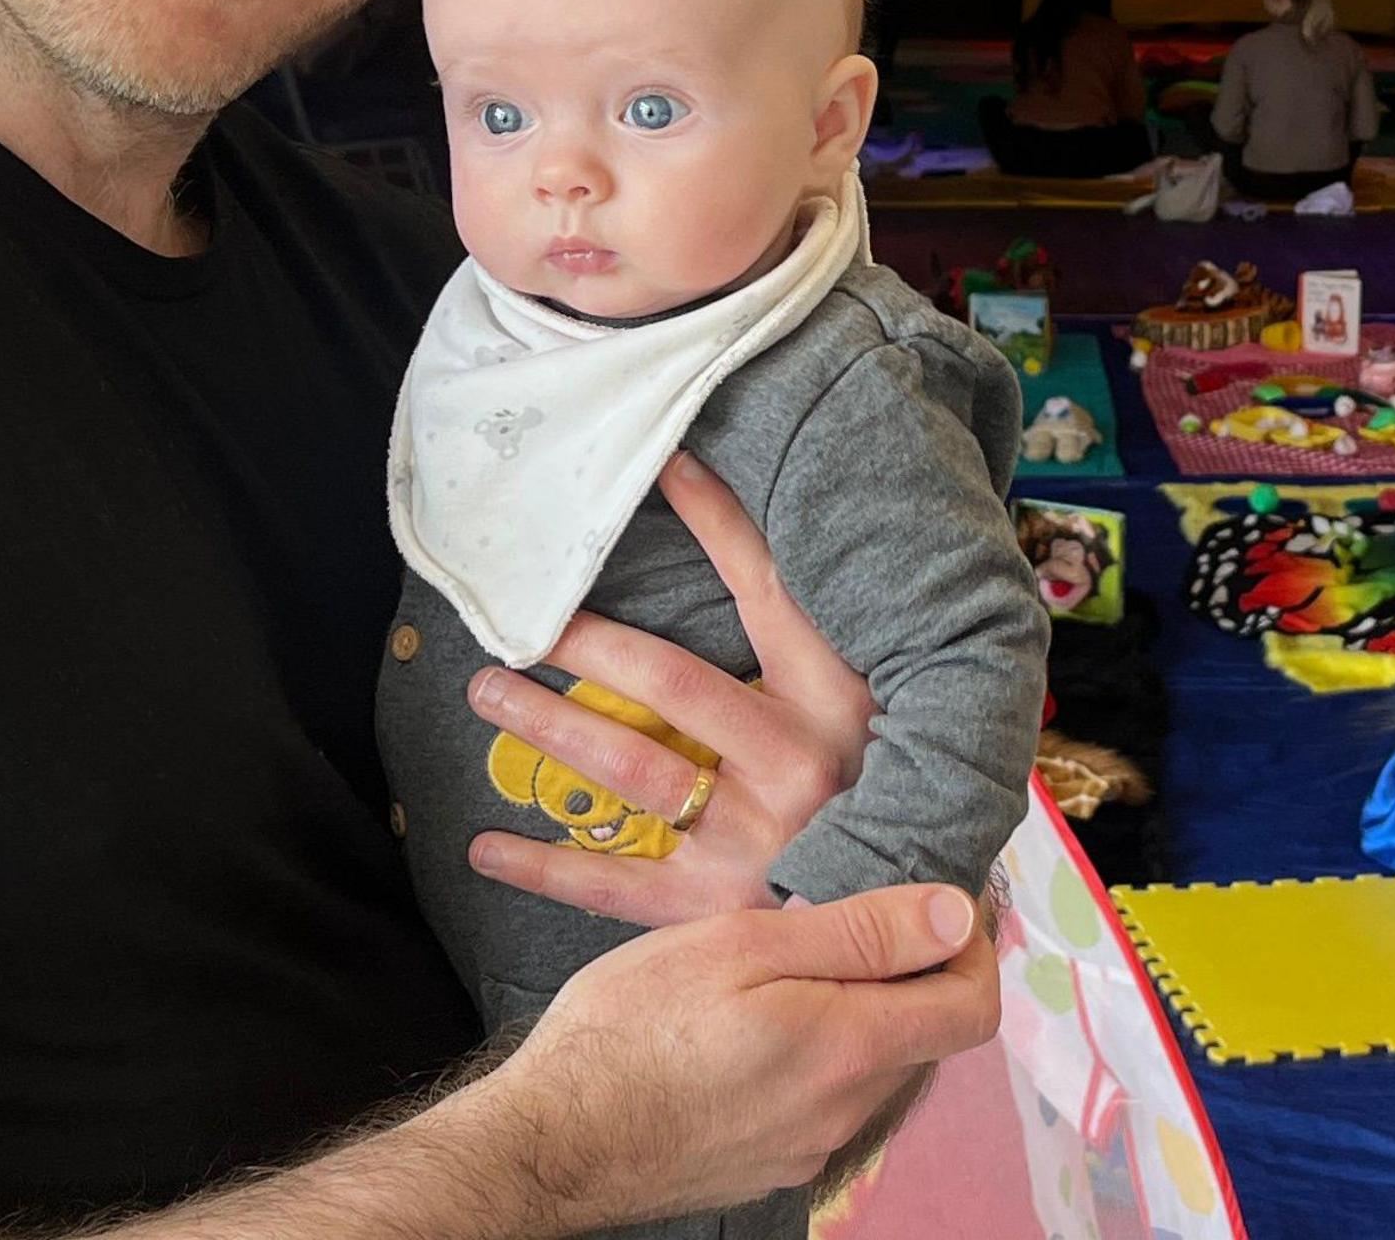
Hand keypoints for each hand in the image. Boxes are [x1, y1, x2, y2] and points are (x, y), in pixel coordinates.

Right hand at [449, 884, 996, 1227]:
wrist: (551, 1141)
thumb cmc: (630, 1029)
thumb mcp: (741, 945)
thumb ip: (858, 934)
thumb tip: (956, 915)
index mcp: (850, 1046)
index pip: (972, 1007)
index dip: (969, 948)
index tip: (931, 903)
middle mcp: (844, 1111)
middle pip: (923, 1036)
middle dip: (909, 973)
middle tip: (846, 914)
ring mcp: (808, 1147)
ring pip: (869, 1068)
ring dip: (854, 1013)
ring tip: (782, 965)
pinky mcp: (769, 1165)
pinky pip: (821, 1101)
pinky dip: (811, 1056)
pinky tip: (747, 1027)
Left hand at [466, 455, 870, 922]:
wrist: (910, 928)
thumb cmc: (879, 789)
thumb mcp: (861, 700)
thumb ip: (808, 627)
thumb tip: (736, 516)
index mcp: (835, 701)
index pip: (766, 592)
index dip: (716, 522)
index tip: (659, 466)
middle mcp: (796, 765)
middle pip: (670, 683)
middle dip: (586, 645)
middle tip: (518, 621)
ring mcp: (755, 841)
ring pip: (633, 770)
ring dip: (551, 728)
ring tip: (488, 693)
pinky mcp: (719, 909)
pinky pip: (617, 884)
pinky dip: (546, 867)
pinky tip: (484, 846)